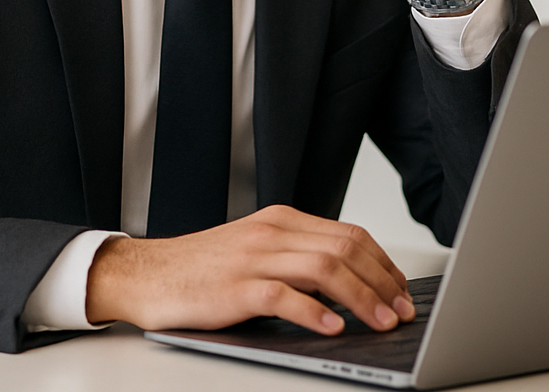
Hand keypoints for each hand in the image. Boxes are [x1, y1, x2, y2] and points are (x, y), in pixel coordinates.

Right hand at [85, 205, 415, 333]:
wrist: (146, 273)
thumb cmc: (202, 269)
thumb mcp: (257, 251)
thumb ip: (298, 258)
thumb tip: (350, 284)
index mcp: (281, 220)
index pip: (349, 234)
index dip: (383, 263)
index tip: (401, 290)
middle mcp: (271, 233)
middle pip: (345, 249)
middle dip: (382, 282)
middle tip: (402, 311)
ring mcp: (253, 259)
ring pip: (323, 269)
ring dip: (361, 298)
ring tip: (381, 322)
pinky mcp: (234, 288)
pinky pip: (283, 296)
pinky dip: (313, 312)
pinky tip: (333, 327)